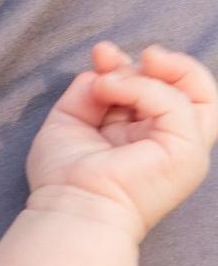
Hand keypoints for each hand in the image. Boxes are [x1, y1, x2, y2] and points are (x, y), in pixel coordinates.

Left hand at [25, 41, 217, 238]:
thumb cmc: (64, 178)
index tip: (100, 55)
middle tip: (113, 57)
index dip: (132, 66)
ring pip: (200, 91)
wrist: (70, 209)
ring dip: (159, 68)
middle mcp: (169, 141)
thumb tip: (104, 70)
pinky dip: (142, 86)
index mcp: (145, 136)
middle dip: (156, 62)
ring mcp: (184, 148)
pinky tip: (109, 88)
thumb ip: (91, 89)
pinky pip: (177, 103)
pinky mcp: (188, 152)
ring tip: (115, 72)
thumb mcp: (71, 119)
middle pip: (191, 87)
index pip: (159, 89)